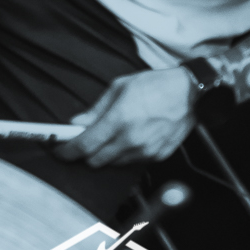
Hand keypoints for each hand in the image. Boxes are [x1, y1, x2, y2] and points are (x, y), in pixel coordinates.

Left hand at [55, 68, 196, 167]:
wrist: (190, 93)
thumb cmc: (156, 86)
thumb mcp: (120, 88)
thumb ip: (96, 110)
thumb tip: (77, 123)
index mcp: (118, 120)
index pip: (84, 146)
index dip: (67, 151)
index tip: (60, 151)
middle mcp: (130, 140)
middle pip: (95, 160)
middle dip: (85, 153)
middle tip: (84, 140)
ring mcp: (144, 151)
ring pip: (113, 163)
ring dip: (105, 154)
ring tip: (113, 135)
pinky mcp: (156, 156)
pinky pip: (132, 162)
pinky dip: (125, 154)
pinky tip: (131, 137)